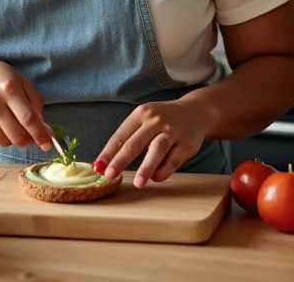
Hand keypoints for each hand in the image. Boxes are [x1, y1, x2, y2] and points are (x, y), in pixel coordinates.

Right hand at [0, 52, 52, 150]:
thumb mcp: (21, 80)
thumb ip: (35, 102)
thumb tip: (44, 127)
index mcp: (9, 89)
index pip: (28, 119)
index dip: (40, 134)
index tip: (48, 145)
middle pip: (17, 136)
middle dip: (28, 140)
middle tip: (31, 135)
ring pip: (4, 142)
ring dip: (14, 138)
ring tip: (13, 125)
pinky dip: (0, 135)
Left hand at [94, 99, 215, 187]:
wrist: (195, 111)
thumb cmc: (163, 120)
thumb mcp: (145, 119)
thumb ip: (130, 137)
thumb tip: (108, 163)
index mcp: (140, 114)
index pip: (120, 135)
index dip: (108, 152)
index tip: (98, 167)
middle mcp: (155, 120)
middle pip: (135, 142)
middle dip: (121, 160)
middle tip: (110, 175)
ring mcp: (172, 131)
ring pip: (157, 149)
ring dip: (146, 167)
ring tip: (138, 183)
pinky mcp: (187, 143)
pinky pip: (174, 159)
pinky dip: (164, 170)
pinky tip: (155, 179)